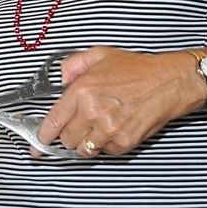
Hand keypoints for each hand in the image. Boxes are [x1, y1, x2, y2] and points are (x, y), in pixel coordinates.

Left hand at [35, 46, 194, 156]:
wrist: (168, 82)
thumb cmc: (137, 69)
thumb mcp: (99, 55)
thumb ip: (73, 64)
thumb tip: (60, 78)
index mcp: (82, 90)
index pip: (54, 120)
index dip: (43, 134)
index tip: (38, 142)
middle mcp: (93, 111)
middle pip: (67, 139)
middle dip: (69, 134)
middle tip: (80, 124)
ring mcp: (109, 129)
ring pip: (84, 150)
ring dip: (87, 141)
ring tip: (100, 125)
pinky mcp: (124, 142)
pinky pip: (105, 152)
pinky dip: (107, 144)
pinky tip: (115, 127)